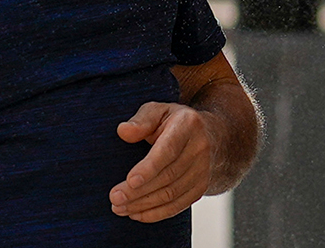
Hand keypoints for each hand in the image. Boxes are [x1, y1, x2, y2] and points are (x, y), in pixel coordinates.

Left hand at [110, 101, 214, 222]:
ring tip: (119, 208)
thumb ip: (141, 120)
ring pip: (172, 194)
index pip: (168, 150)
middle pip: (168, 176)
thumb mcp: (158, 110)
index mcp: (188, 125)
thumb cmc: (173, 120)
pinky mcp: (200, 188)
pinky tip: (136, 214)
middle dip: (139, 191)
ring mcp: (203, 171)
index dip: (149, 168)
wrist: (209, 135)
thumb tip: (123, 131)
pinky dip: (156, 213)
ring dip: (144, 204)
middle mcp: (199, 149)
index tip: (130, 181)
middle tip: (114, 198)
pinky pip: (178, 205)